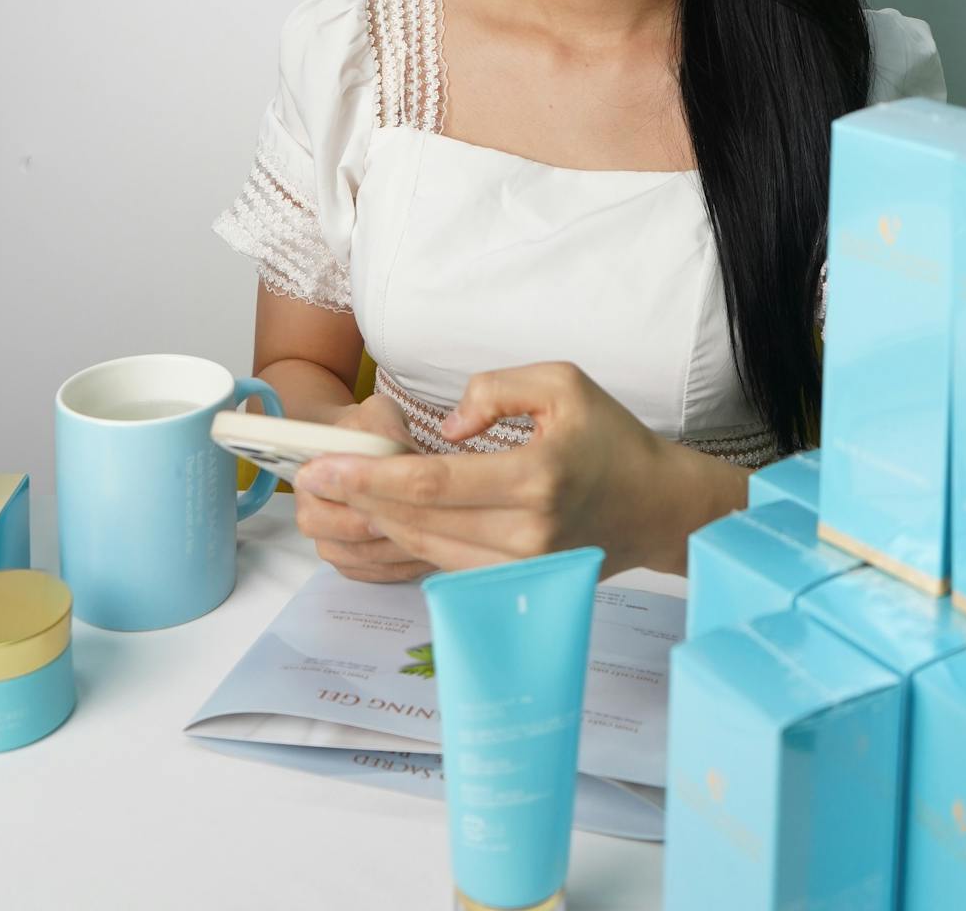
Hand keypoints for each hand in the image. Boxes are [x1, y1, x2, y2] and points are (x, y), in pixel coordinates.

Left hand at [293, 361, 711, 576]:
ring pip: (428, 550)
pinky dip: (409, 542)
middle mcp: (527, 532)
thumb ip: (496, 388)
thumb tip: (447, 427)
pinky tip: (382, 519)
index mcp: (536, 477)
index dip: (372, 477)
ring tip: (334, 498)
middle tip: (308, 481)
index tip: (325, 466)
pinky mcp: (519, 584)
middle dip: (358, 501)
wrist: (656, 506)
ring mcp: (523, 568)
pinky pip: (448, 565)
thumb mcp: (562, 382)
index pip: (434, 483)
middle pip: (420, 521)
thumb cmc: (611, 437)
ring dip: (377, 524)